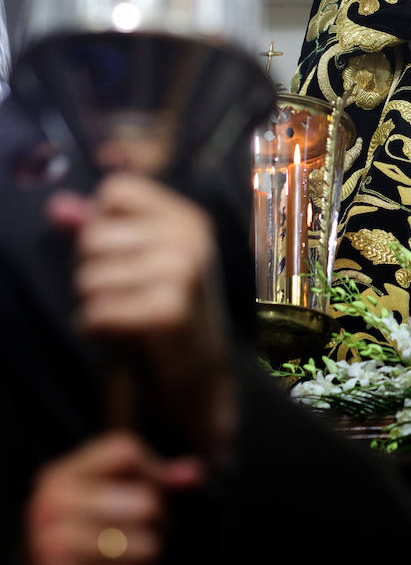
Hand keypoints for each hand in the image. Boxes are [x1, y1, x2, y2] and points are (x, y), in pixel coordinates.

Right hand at [21, 431, 201, 564]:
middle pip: (146, 501)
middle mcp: (50, 506)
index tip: (158, 495)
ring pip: (147, 545)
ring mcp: (51, 548)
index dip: (155, 472)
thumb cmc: (79, 552)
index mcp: (58, 477)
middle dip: (162, 524)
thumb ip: (149, 481)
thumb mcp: (101, 505)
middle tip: (149, 539)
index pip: (125, 450)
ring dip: (152, 561)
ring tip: (135, 564)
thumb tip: (194, 474)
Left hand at [47, 174, 235, 458]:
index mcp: (187, 219)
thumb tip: (56, 207)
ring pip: (89, 278)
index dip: (100, 223)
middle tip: (120, 295)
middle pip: (93, 237)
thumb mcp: (139, 260)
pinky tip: (120, 336)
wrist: (200, 373)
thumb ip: (96, 227)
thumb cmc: (165, 308)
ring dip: (93, 305)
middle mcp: (190, 239)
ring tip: (122, 317)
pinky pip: (97, 313)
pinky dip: (97, 329)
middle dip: (91, 271)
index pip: (116, 191)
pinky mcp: (169, 312)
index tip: (119, 254)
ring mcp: (184, 274)